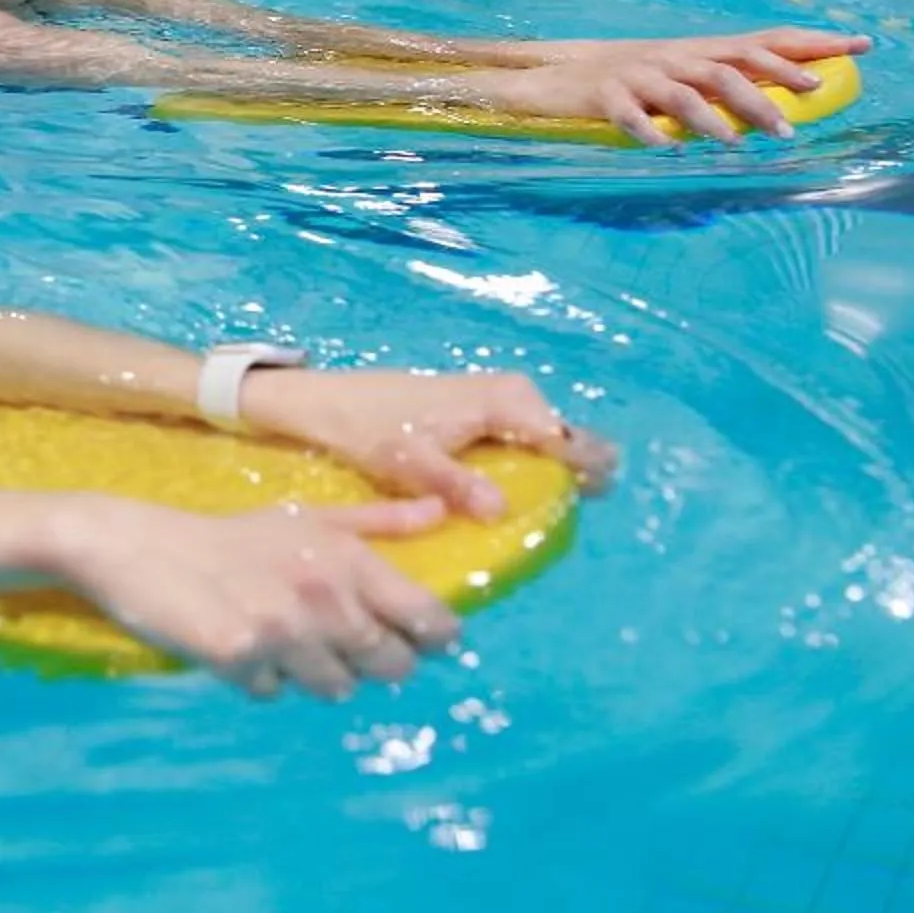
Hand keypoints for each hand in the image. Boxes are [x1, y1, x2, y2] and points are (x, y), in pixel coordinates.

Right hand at [44, 495, 464, 699]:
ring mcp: (282, 628)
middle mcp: (323, 593)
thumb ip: (378, 521)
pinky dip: (260, 679)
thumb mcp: (307, 517)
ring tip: (281, 641)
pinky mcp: (239, 657)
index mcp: (347, 556)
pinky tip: (239, 647)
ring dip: (313, 674)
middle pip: (390, 666)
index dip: (434, 638)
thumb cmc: (229, 534)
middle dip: (371, 663)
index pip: (426, 618)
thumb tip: (440, 512)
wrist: (138, 545)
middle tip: (334, 642)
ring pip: (336, 689)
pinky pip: (273, 693)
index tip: (418, 641)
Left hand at [236, 368, 616, 518]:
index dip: (587, 474)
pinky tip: (512, 496)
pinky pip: (524, 439)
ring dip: (550, 474)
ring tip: (542, 514)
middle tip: (558, 518)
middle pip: (567, 439)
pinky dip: (527, 465)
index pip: (570, 438)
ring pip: (547, 440)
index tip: (584, 506)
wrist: (327, 402)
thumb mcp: (406, 460)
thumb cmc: (365, 426)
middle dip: (571, 477)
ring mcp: (500, 399)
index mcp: (504, 401)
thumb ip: (454, 482)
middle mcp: (513, 394)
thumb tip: (500, 509)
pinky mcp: (484, 410)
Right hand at [477, 27, 869, 145]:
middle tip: (800, 115)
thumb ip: (722, 85)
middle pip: (730, 67)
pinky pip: (630, 117)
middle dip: (769, 87)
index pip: (764, 41)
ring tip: (739, 146)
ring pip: (685, 93)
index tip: (860, 45)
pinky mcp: (604, 98)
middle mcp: (673, 56)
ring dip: (716, 120)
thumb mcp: (677, 75)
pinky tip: (667, 151)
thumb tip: (785, 104)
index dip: (812, 43)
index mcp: (697, 50)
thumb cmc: (626, 82)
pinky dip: (649, 132)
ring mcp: (637, 75)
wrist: (552, 79)